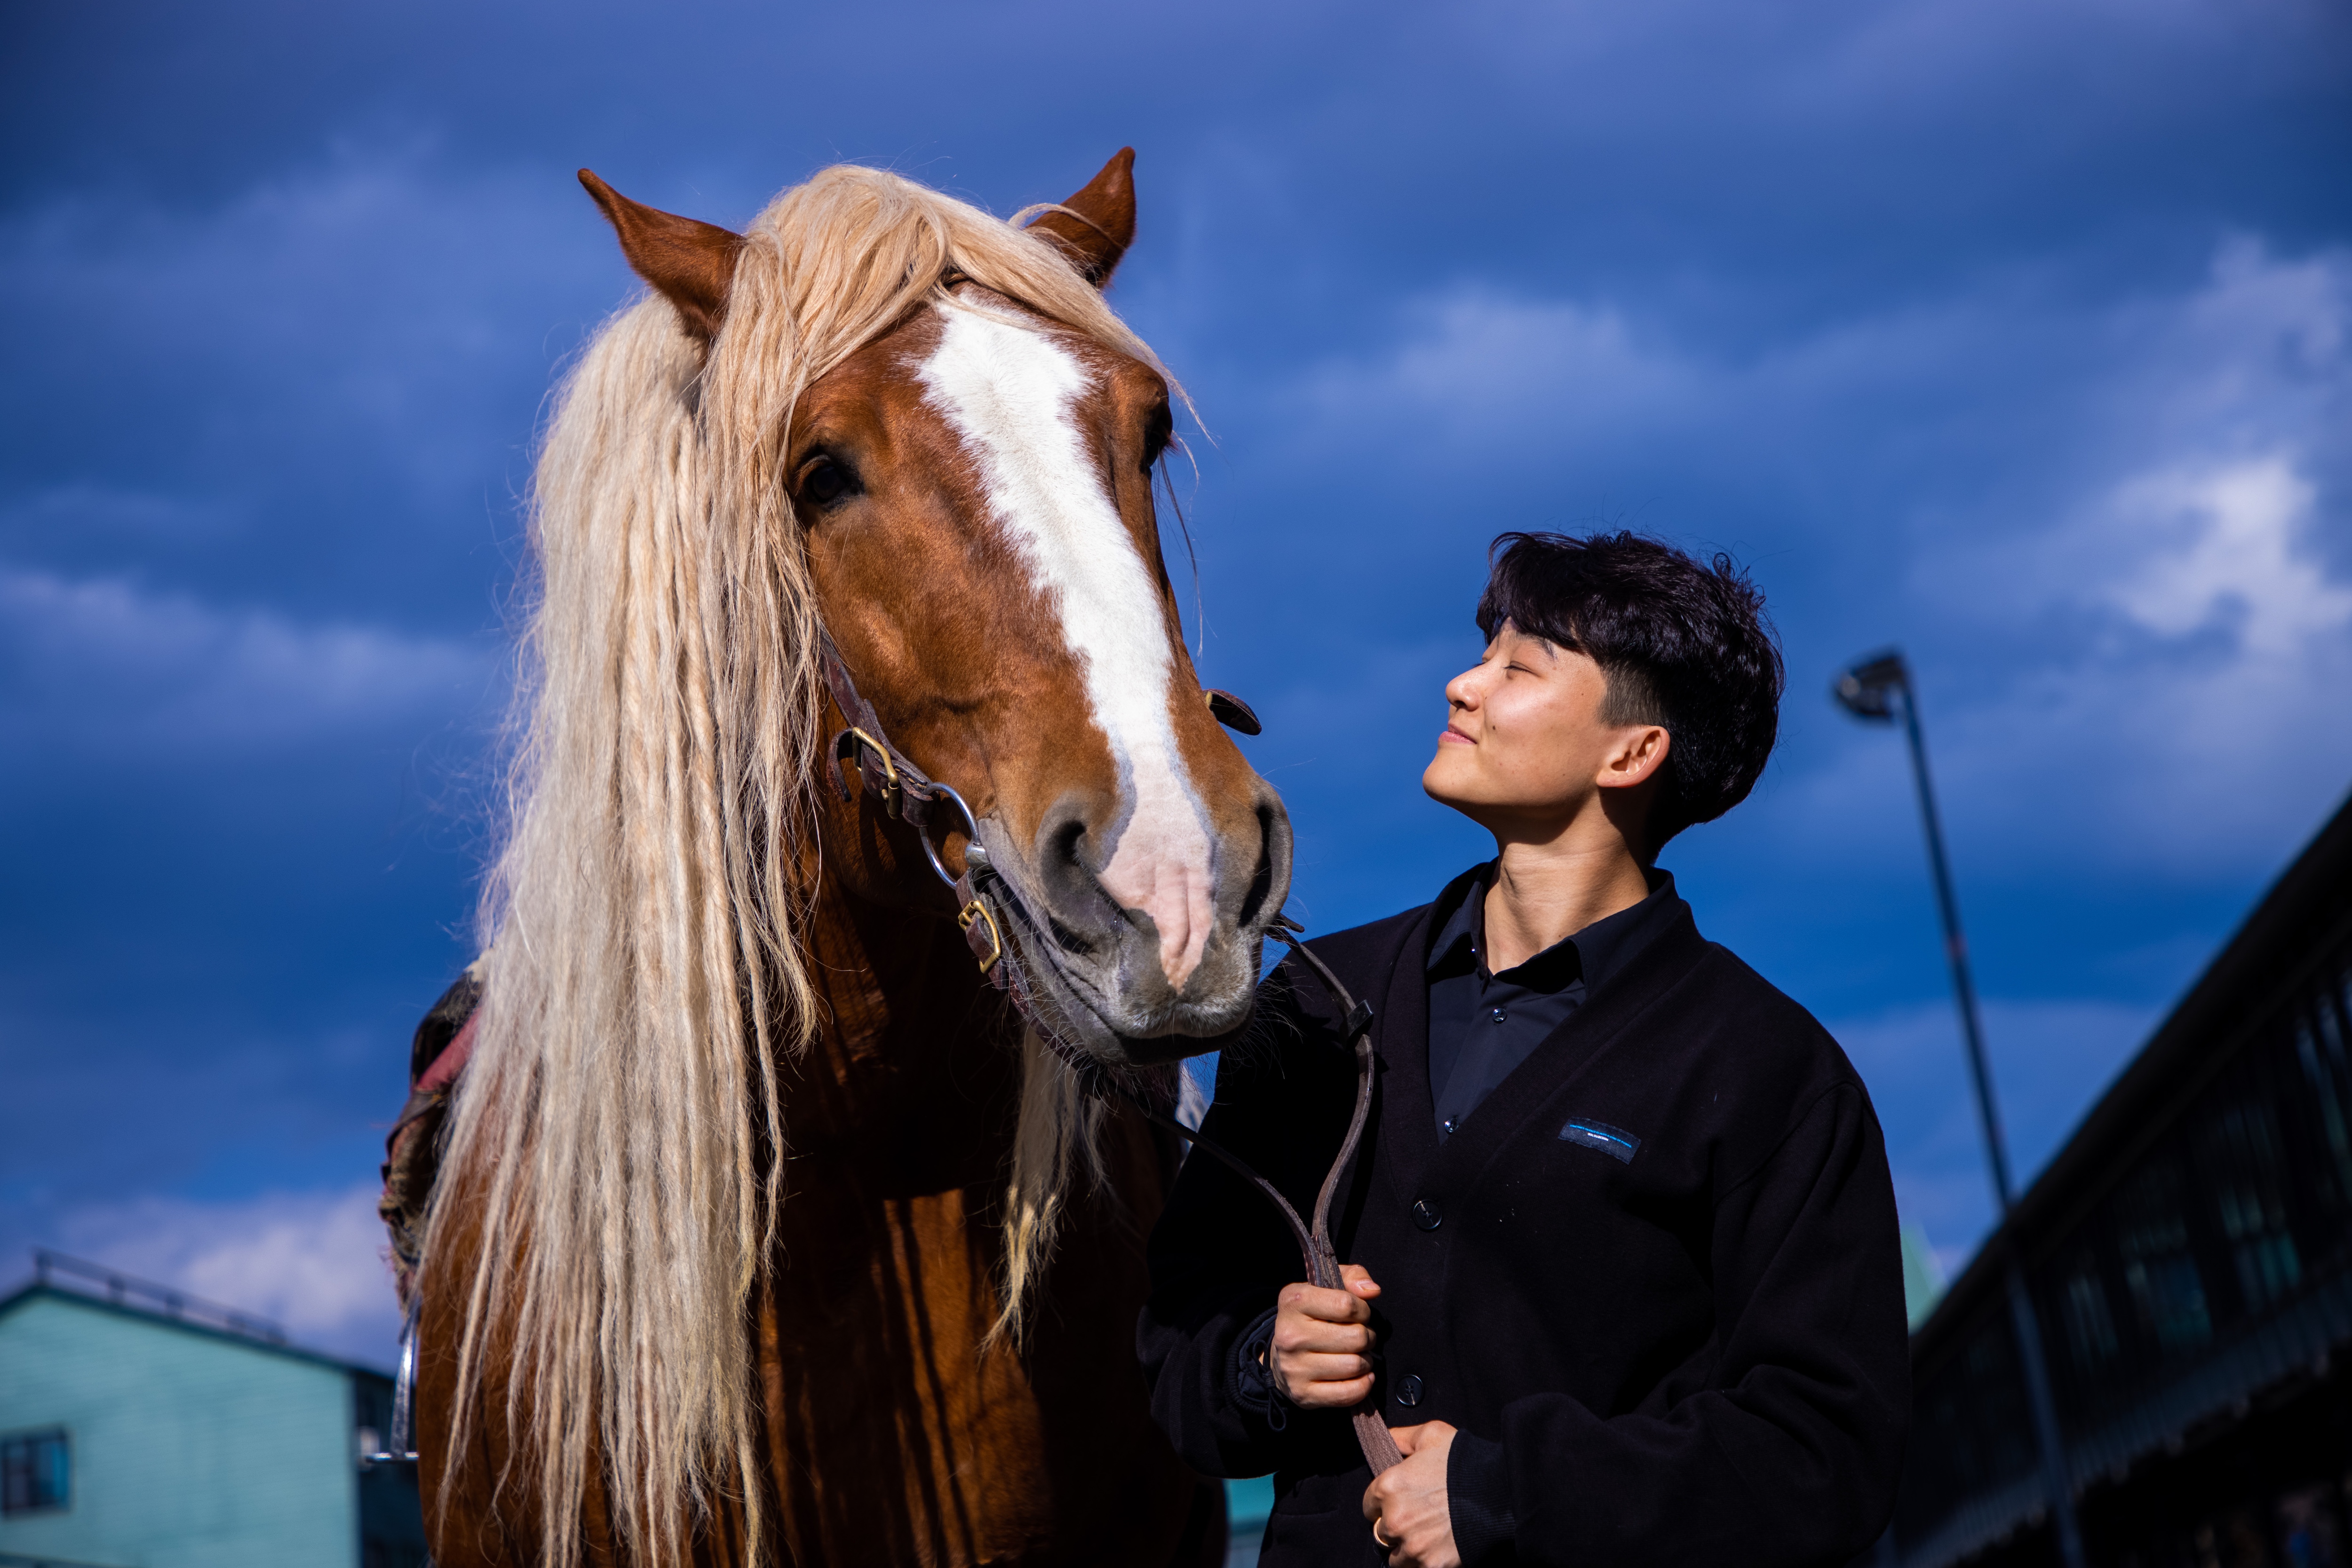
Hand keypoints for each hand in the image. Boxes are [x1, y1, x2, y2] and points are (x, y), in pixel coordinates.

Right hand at [1266, 1264, 1380, 1408]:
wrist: (1281, 1356)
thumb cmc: (1311, 1317)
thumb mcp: (1325, 1286)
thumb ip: (1352, 1277)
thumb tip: (1372, 1290)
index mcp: (1294, 1301)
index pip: (1347, 1305)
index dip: (1362, 1311)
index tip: (1358, 1315)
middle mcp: (1290, 1335)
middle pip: (1356, 1337)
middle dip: (1367, 1337)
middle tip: (1359, 1337)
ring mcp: (1294, 1367)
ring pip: (1355, 1365)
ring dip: (1365, 1361)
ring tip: (1356, 1355)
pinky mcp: (1303, 1394)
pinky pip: (1349, 1393)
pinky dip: (1363, 1385)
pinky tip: (1359, 1376)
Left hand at [1364, 1421, 1459, 1567]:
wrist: (1501, 1492)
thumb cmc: (1465, 1461)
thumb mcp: (1431, 1435)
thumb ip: (1401, 1438)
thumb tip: (1385, 1440)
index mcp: (1388, 1487)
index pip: (1369, 1506)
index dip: (1385, 1503)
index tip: (1402, 1501)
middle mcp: (1394, 1519)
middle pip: (1381, 1532)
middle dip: (1396, 1527)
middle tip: (1419, 1518)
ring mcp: (1412, 1546)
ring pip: (1396, 1556)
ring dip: (1407, 1548)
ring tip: (1428, 1535)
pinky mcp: (1431, 1565)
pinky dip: (1424, 1561)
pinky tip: (1437, 1548)